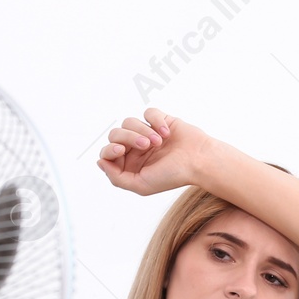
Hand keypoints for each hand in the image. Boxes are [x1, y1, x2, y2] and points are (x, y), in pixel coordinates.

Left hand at [96, 108, 214, 195]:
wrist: (198, 161)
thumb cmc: (173, 175)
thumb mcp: (141, 185)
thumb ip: (117, 178)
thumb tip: (100, 162)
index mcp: (130, 164)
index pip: (108, 152)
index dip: (110, 149)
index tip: (121, 150)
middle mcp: (136, 149)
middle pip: (116, 134)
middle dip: (128, 137)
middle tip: (146, 146)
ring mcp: (148, 133)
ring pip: (129, 122)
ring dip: (144, 131)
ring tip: (159, 142)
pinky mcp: (160, 121)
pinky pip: (148, 113)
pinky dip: (156, 121)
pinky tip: (167, 133)